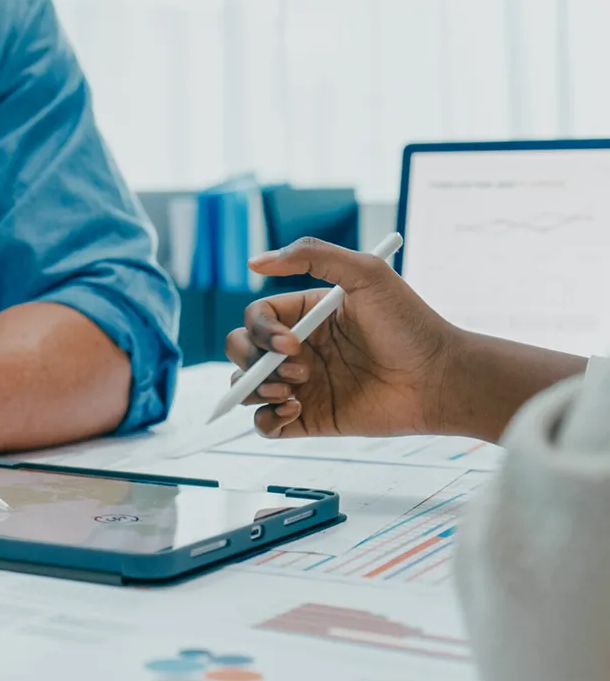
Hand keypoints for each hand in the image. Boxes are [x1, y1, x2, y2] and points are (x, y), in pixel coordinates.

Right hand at [224, 237, 458, 438]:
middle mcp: (297, 349)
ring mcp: (301, 385)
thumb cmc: (410, 325)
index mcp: (305, 315)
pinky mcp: (310, 418)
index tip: (291, 342)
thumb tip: (255, 261)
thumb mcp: (366, 273)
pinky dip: (265, 420)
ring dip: (255, 390)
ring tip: (292, 394)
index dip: (260, 330)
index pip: (256, 317)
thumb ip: (313, 255)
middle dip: (253, 361)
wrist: (441, 379)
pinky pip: (264, 425)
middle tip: (299, 370)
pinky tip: (293, 411)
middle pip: (240, 350)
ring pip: (246, 387)